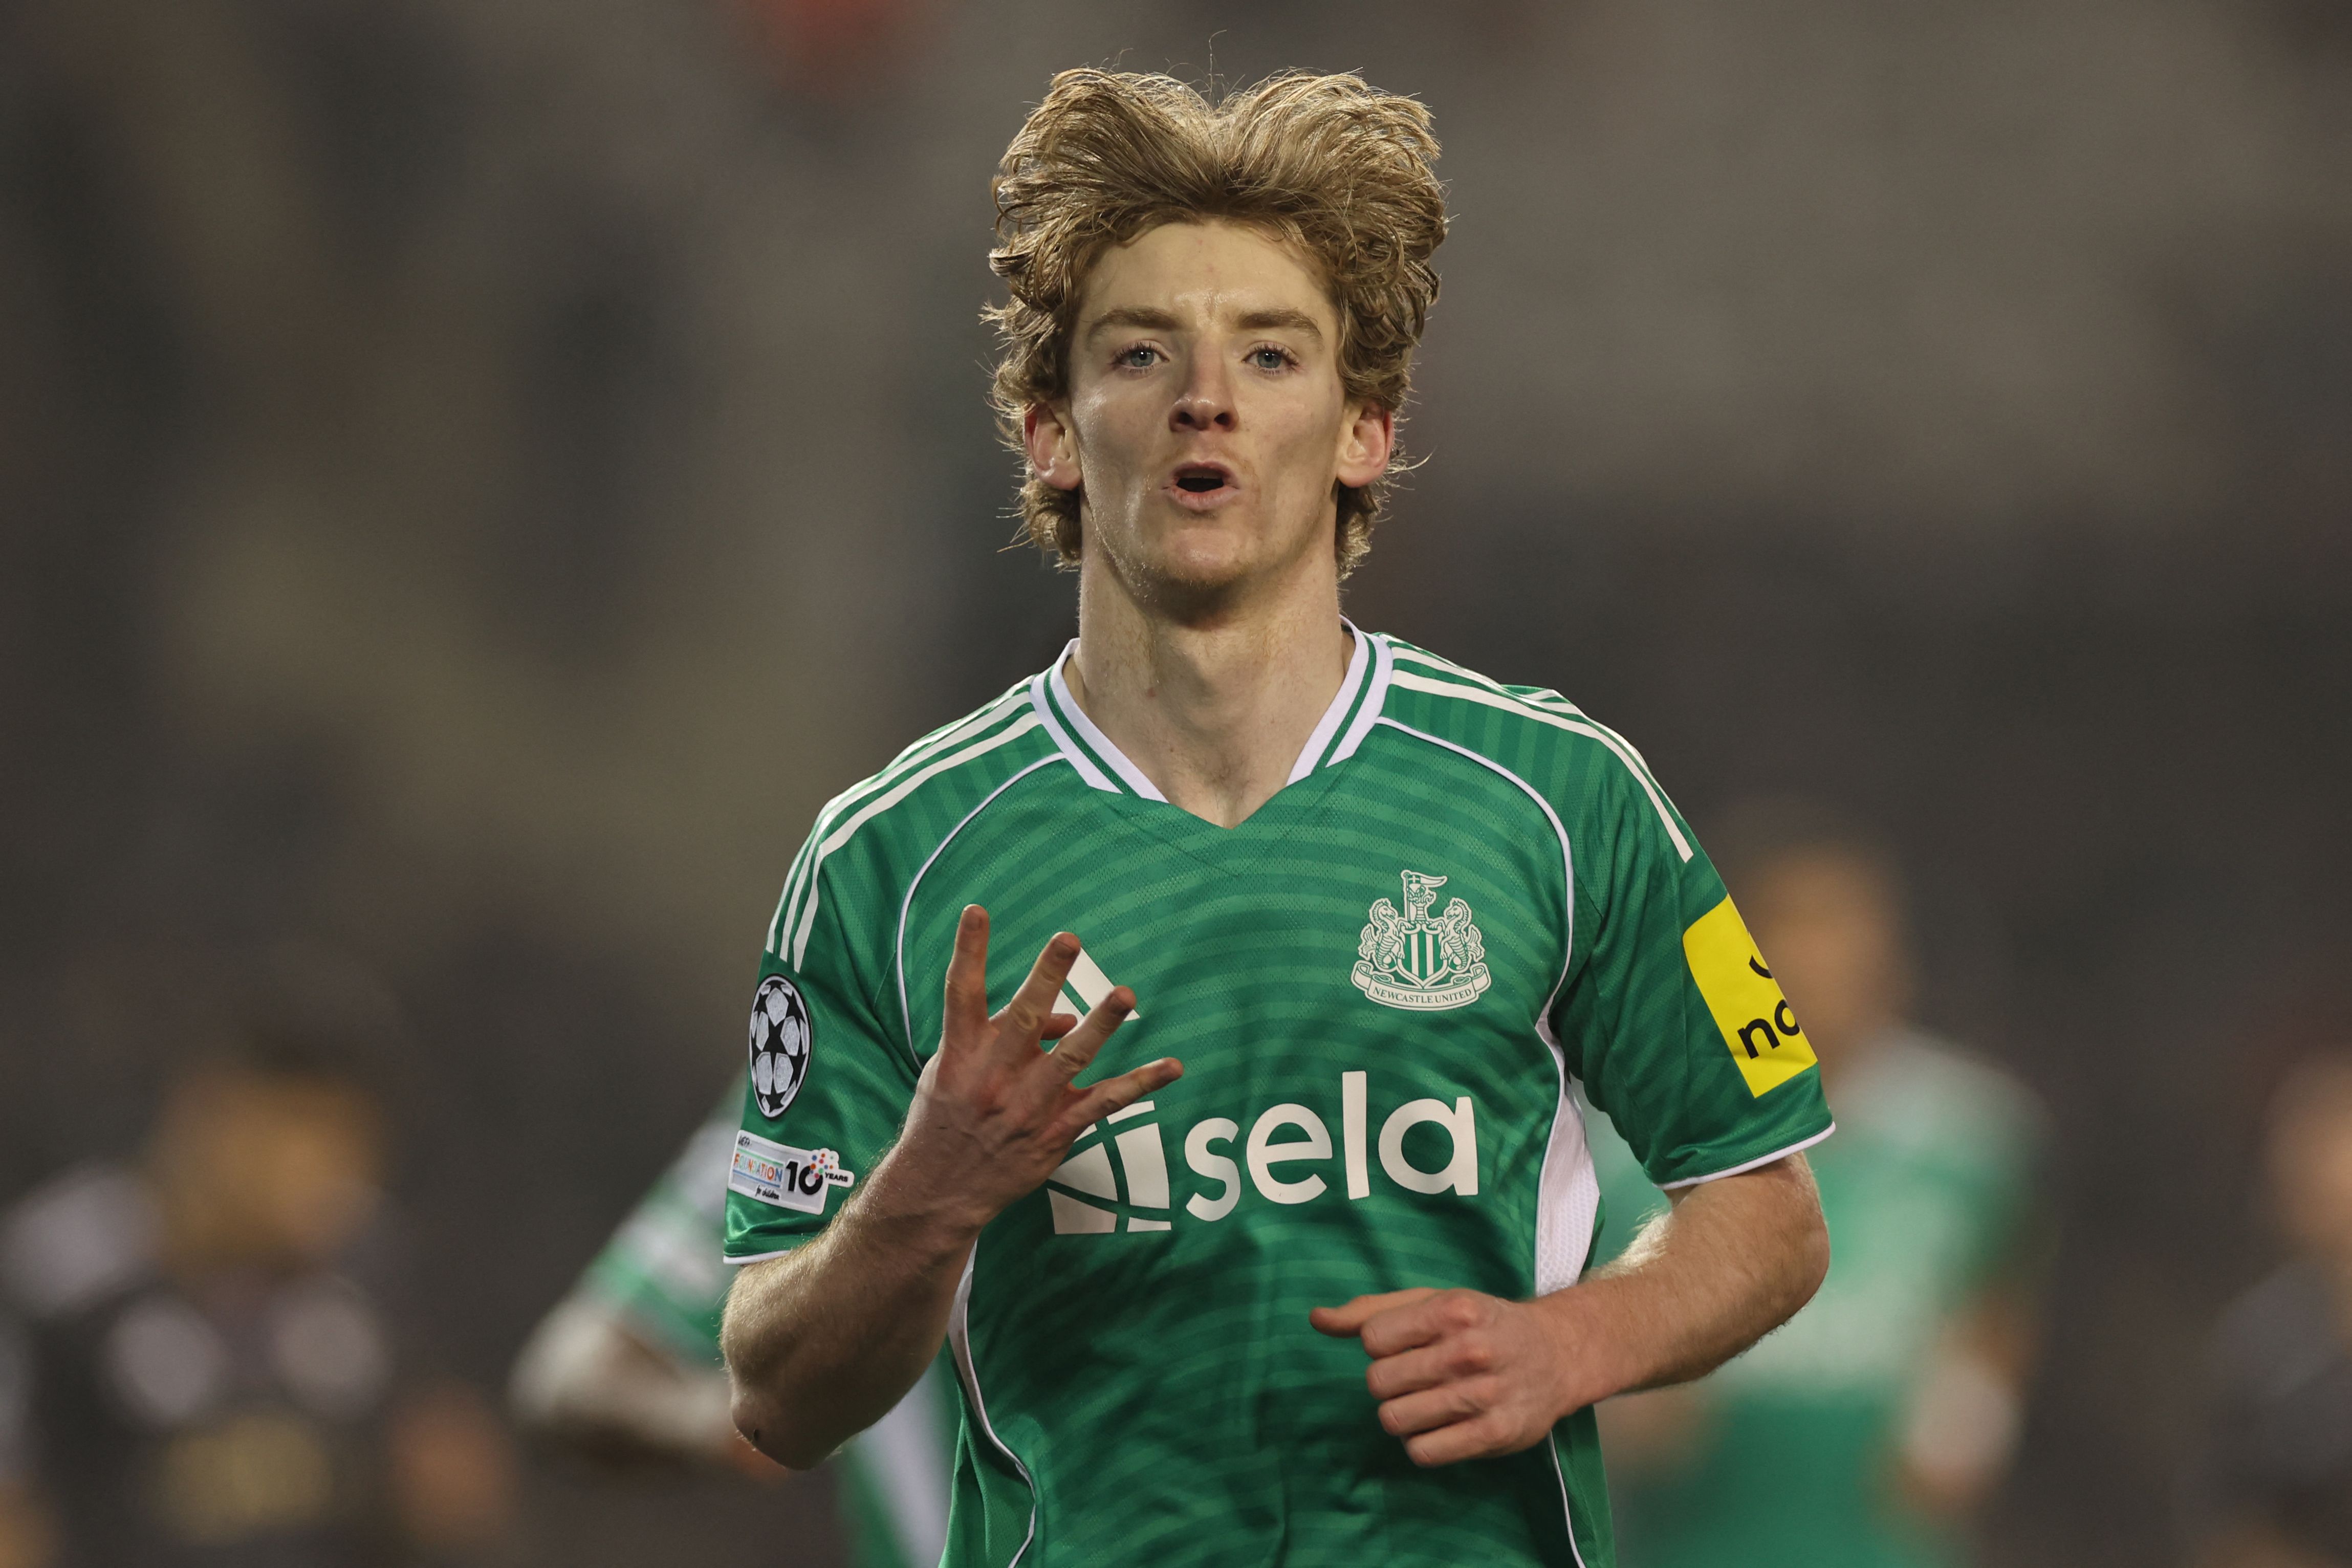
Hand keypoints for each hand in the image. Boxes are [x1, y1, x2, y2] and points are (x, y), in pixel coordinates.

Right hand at [884, 906, 1180, 1234]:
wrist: (940, 1189)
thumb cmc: (948, 1116)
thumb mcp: (952, 1069)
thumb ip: (1003, 1033)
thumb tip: (1066, 1015)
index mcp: (961, 1053)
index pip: (961, 992)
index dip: (968, 951)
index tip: (977, 910)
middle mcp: (994, 1076)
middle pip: (1025, 1018)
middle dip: (1047, 977)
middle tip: (1067, 939)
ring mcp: (1027, 1106)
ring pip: (1070, 1058)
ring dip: (1101, 1025)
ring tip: (1124, 994)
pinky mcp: (1054, 1132)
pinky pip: (1104, 1103)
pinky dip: (1140, 1084)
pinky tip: (1172, 1066)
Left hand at [1310, 1288, 1584, 1466]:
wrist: (1557, 1354)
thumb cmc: (1482, 1325)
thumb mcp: (1432, 1302)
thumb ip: (1371, 1310)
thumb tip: (1316, 1319)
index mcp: (1452, 1309)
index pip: (1372, 1339)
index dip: (1381, 1345)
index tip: (1406, 1345)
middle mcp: (1469, 1350)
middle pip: (1378, 1382)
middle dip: (1388, 1382)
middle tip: (1415, 1377)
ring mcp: (1484, 1395)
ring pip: (1396, 1420)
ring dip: (1402, 1415)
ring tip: (1426, 1402)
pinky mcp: (1495, 1434)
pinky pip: (1424, 1452)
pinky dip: (1422, 1443)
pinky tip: (1440, 1426)